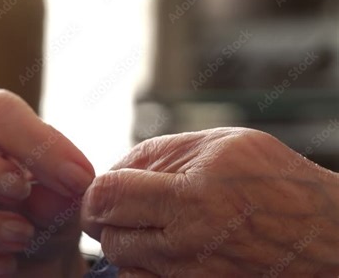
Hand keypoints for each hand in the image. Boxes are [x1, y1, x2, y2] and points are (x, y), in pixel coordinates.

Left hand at [82, 128, 338, 276]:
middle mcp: (190, 243)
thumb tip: (113, 168)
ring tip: (151, 224)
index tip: (103, 188)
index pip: (107, 196)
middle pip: (107, 233)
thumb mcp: (223, 144)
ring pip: (120, 262)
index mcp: (194, 196)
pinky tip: (162, 249)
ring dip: (124, 241)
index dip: (95, 191)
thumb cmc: (277, 183)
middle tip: (124, 205)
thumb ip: (160, 152)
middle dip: (105, 216)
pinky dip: (140, 266)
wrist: (325, 238)